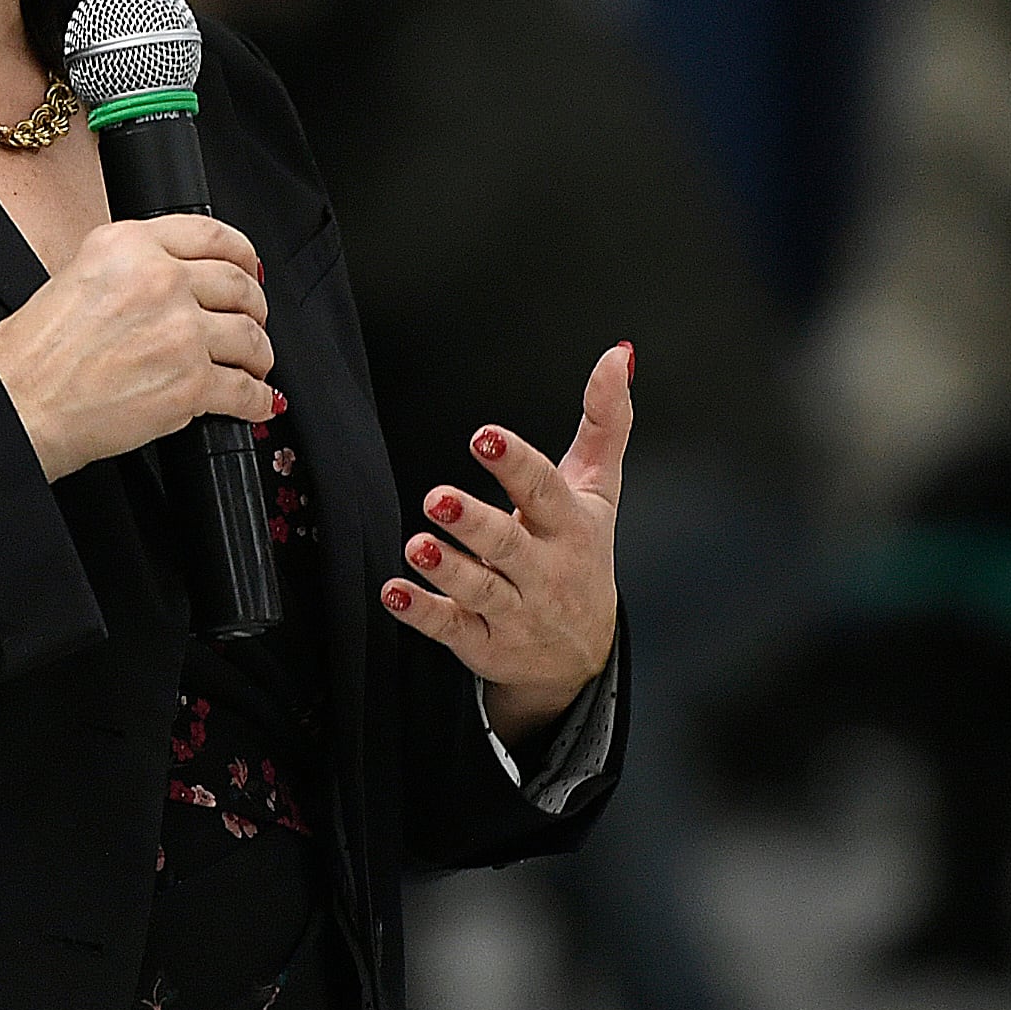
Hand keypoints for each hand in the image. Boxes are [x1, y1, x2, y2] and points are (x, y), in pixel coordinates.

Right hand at [0, 214, 277, 481]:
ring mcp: (180, 332)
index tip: (248, 266)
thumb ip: (128, 269)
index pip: (211, 234)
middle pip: (239, 285)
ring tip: (254, 366)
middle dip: (254, 306)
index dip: (242, 253)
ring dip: (259, 355)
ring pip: (249, 337)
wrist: (20, 406)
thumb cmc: (31, 355)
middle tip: (252, 320)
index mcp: (127, 245)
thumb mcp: (73, 276)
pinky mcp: (190, 384)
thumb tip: (169, 281)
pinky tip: (253, 402)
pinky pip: (244, 391)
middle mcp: (159, 280)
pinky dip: (256, 400)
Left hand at [384, 343, 628, 747]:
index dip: (516, 463)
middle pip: (508, 544)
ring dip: (447, 569)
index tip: (485, 435)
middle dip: (474, 523)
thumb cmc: (580, 552)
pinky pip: (450, 627)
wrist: (582, 655)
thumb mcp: (598, 488)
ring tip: (416, 545)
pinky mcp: (483, 641)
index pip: (544, 490)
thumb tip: (617, 354)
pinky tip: (393, 590)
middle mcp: (543, 570)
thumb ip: (605, 421)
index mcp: (568, 525)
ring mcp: (514, 609)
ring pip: (480, 590)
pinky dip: (421, 611)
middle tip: (437, 497)